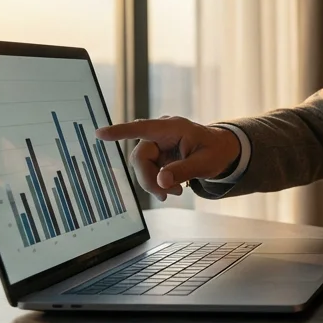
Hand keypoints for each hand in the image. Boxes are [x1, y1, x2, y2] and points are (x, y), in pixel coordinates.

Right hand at [95, 116, 240, 201]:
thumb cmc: (215, 151)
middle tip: (167, 195)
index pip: (142, 128)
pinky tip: (171, 190)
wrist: (222, 151)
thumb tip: (161, 181)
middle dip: (149, 179)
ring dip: (155, 183)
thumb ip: (183, 171)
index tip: (100, 134)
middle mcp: (160, 134)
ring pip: (142, 167)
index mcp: (172, 127)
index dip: (120, 132)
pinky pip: (149, 172)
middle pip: (140, 157)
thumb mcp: (205, 163)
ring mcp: (157, 145)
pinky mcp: (157, 156)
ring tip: (177, 192)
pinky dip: (158, 184)